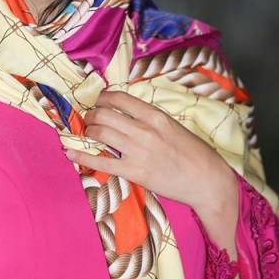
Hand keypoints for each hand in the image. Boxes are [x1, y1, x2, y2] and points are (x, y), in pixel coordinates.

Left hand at [65, 90, 233, 212]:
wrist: (208, 180)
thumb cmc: (192, 152)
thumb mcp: (172, 125)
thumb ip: (148, 118)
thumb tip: (124, 112)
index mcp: (155, 116)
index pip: (119, 98)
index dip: (102, 97)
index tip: (97, 101)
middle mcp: (145, 130)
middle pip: (105, 114)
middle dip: (91, 114)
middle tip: (89, 118)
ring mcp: (139, 152)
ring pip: (100, 133)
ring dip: (87, 131)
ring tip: (86, 132)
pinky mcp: (135, 173)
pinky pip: (102, 162)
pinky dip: (82, 156)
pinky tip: (70, 152)